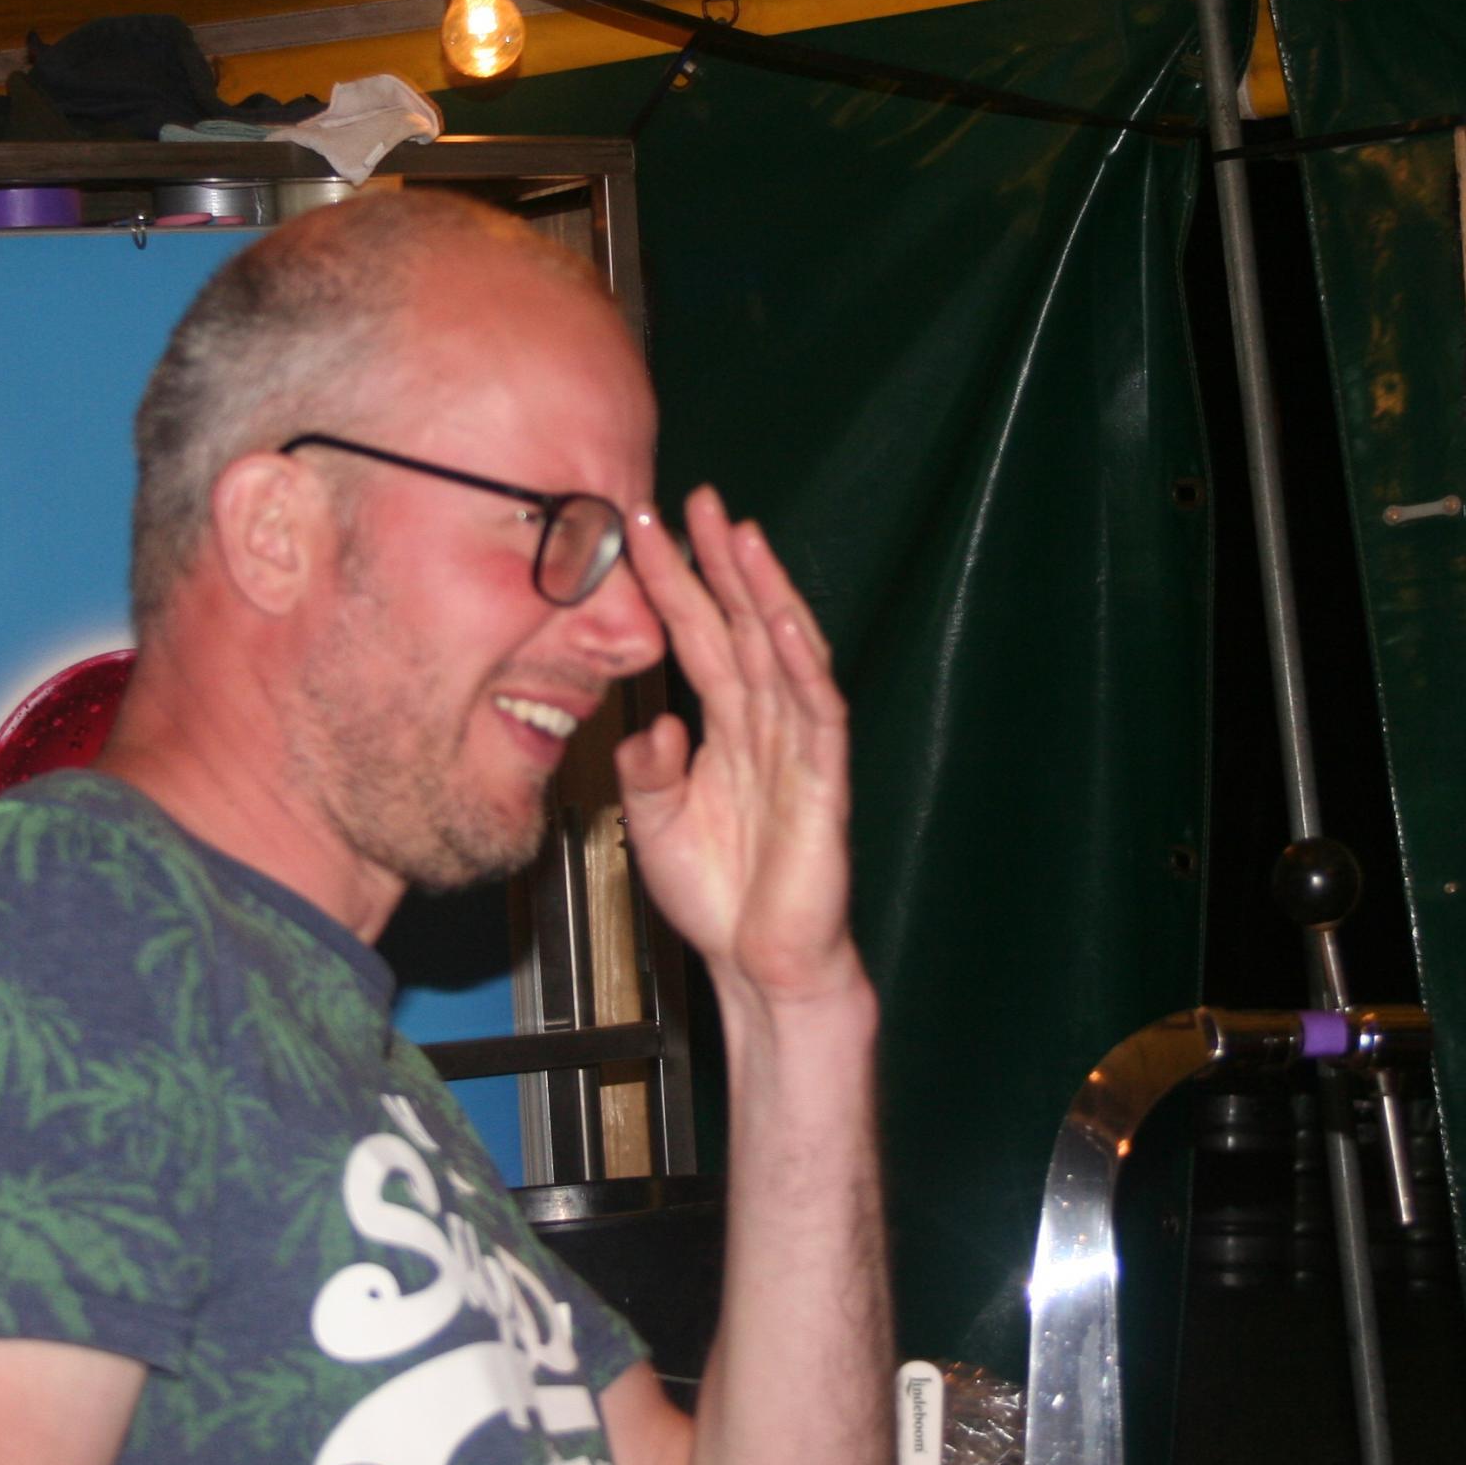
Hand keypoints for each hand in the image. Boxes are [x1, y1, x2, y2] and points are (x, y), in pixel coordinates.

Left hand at [613, 486, 864, 1005]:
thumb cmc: (719, 896)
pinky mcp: (825, 780)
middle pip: (742, 624)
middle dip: (716, 561)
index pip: (697, 637)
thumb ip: (648, 770)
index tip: (640, 526)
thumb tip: (653, 728)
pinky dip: (805, 664)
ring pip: (783, 652)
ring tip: (740, 536)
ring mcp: (798, 746)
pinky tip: (789, 622)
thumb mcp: (655, 823)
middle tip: (691, 497)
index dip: (673, 583)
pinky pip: (818, 712)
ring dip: (764, 592)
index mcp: (725, 727)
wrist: (763, 966)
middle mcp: (764, 722)